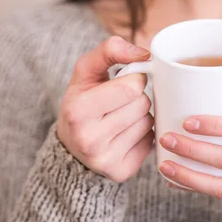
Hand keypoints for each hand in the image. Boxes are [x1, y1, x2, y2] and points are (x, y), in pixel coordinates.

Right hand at [57, 36, 153, 182]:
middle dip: (137, 98)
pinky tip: (126, 134)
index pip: (132, 87)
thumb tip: (145, 53)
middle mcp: (89, 139)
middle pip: (142, 105)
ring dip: (142, 115)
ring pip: (149, 122)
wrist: (70, 147)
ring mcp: (105, 160)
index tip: (124, 81)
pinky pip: (151, 142)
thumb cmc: (82, 101)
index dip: (134, 79)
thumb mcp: (86, 71)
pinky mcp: (121, 172)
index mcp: (78, 111)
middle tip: (120, 102)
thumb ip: (111, 50)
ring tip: (122, 117)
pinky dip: (144, 134)